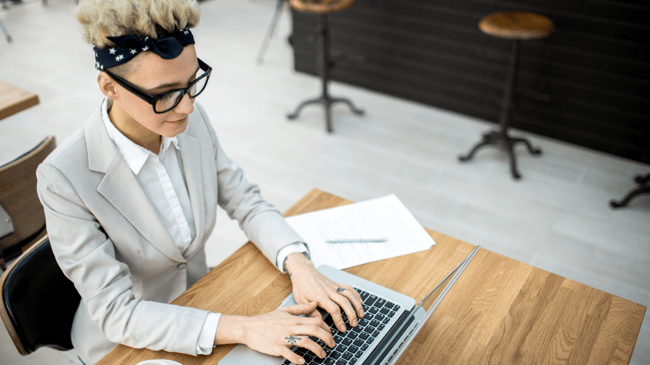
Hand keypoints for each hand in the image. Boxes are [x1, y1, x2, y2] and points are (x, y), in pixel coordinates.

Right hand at [214, 302, 334, 363]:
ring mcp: (283, 337)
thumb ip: (301, 308)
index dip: (326, 327)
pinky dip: (296, 358)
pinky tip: (302, 362)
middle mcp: (290, 327)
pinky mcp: (276, 347)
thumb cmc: (267, 320)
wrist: (249, 327)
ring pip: (304, 341)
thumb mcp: (285, 310)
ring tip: (322, 354)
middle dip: (326, 338)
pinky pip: (288, 352)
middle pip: (314, 330)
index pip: (315, 321)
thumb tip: (315, 303)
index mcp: (294, 319)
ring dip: (316, 349)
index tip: (331, 334)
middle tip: (332, 345)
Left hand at [285, 253, 364, 332]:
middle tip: (354, 324)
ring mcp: (334, 287)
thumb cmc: (301, 287)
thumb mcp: (301, 301)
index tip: (342, 328)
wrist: (303, 272)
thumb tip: (320, 322)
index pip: (333, 309)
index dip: (339, 320)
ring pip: (349, 294)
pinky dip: (356, 295)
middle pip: (345, 302)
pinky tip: (360, 302)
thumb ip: (311, 312)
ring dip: (357, 304)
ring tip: (361, 314)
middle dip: (351, 314)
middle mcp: (329, 291)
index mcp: (320, 297)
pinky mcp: (336, 284)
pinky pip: (349, 288)